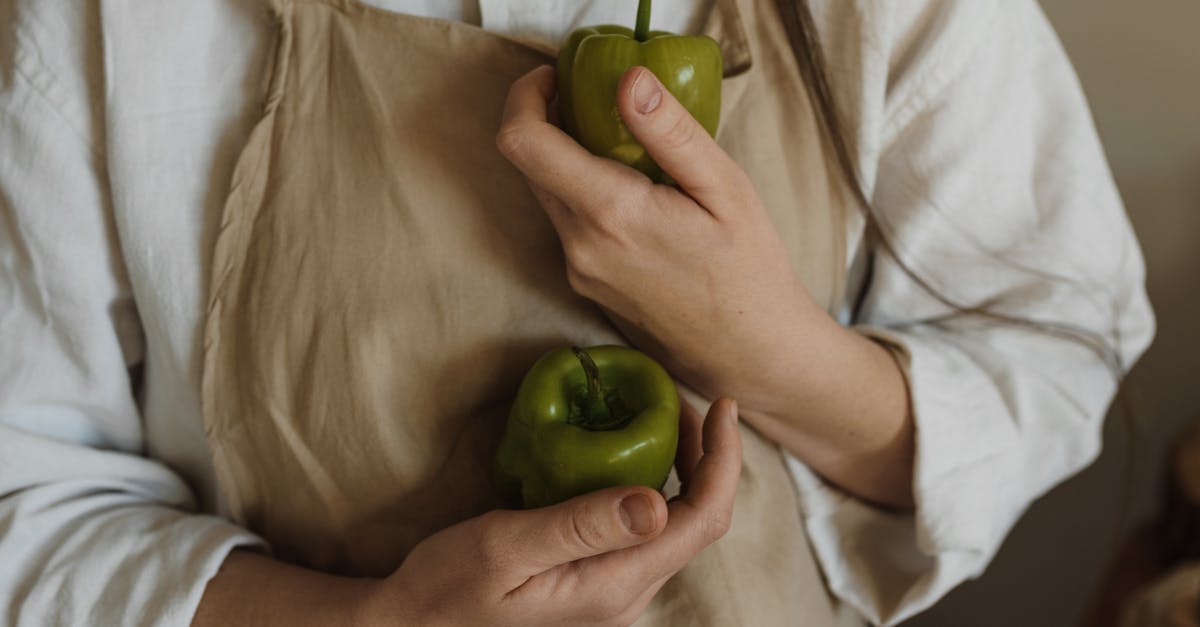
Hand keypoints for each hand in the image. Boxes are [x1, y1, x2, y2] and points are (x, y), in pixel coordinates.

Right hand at [364, 398, 741, 626]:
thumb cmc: (447, 588)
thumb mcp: (506, 547)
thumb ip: (580, 525)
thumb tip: (656, 504)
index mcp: (615, 584)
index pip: (701, 518)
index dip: (723, 459)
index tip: (723, 404)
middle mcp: (627, 594)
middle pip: (697, 520)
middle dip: (707, 456)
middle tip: (681, 398)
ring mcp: (614, 593)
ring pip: (675, 525)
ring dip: (683, 468)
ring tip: (663, 416)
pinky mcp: (597, 584)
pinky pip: (646, 531)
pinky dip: (654, 485)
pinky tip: (630, 456)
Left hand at [496, 65, 830, 413]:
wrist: (751, 355)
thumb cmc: (749, 272)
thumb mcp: (724, 188)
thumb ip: (669, 132)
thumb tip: (626, 79)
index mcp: (609, 213)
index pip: (522, 141)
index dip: (524, 95)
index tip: (556, 78)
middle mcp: (579, 246)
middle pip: (530, 165)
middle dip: (551, 122)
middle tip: (600, 102)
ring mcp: (579, 272)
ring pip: (550, 196)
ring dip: (572, 163)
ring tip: (632, 153)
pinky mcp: (588, 288)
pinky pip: (570, 227)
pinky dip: (587, 198)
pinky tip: (640, 201)